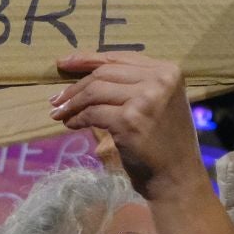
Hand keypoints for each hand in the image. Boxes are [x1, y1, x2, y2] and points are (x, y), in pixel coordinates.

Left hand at [53, 54, 205, 205]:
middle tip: (56, 99)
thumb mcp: (157, 102)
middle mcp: (160, 80)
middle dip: (76, 86)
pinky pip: (93, 113)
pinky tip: (71, 124)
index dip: (88, 59)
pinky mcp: (130, 120)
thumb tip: (86, 71)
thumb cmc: (165, 141)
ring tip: (59, 112)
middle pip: (105, 73)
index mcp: (168, 71)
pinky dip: (77, 118)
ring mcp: (146, 99)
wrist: (177, 175)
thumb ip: (134, 83)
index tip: (64, 62)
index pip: (120, 58)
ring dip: (72, 103)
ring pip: (95, 91)